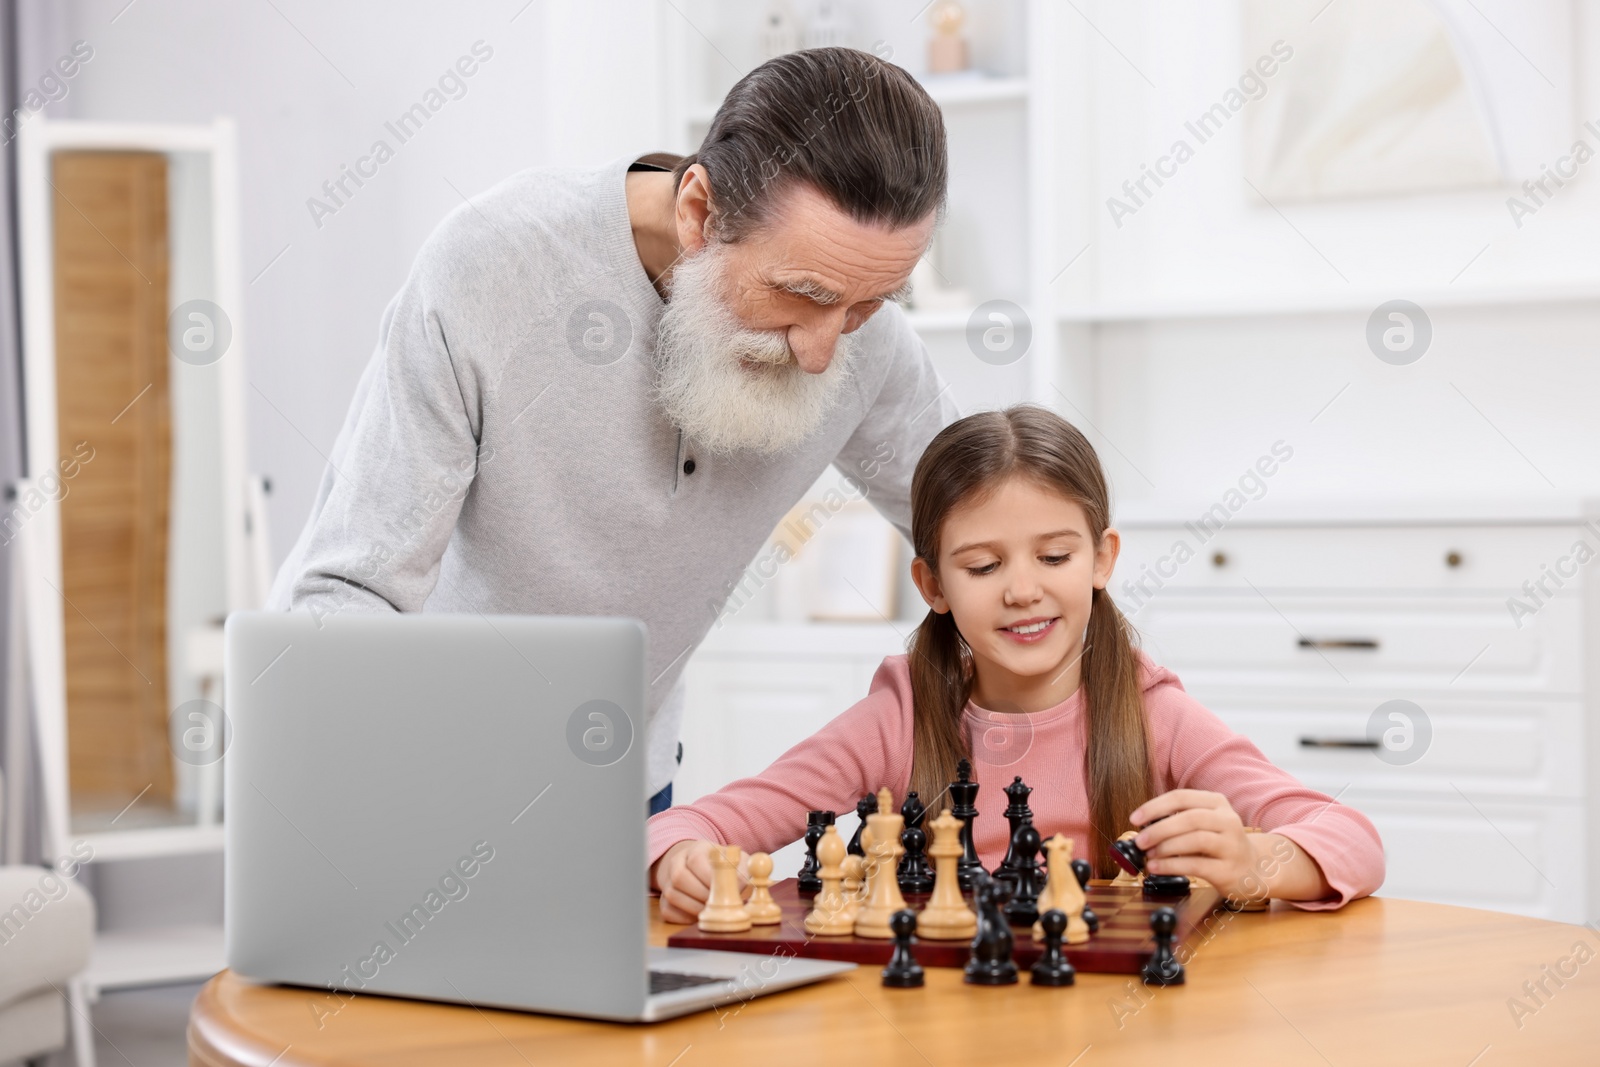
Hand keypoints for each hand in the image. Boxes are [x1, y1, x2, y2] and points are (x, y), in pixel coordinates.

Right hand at [650, 840, 748, 923]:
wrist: (700, 869)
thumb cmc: (721, 866)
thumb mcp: (735, 860)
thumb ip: (743, 867)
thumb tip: (746, 881)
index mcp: (696, 849)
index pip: (696, 860)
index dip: (709, 878)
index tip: (724, 889)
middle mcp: (677, 863)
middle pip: (679, 878)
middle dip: (702, 895)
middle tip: (718, 904)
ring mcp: (667, 882)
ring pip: (672, 895)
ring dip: (694, 908)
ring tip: (710, 911)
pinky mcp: (664, 900)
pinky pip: (668, 911)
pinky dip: (684, 918)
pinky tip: (699, 916)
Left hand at [1129, 790, 1260, 901]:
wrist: (1254, 869)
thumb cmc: (1220, 844)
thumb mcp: (1204, 824)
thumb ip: (1178, 821)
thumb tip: (1142, 827)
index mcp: (1217, 803)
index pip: (1181, 797)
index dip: (1154, 807)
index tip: (1135, 818)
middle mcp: (1227, 821)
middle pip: (1189, 818)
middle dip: (1158, 829)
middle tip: (1139, 840)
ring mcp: (1231, 845)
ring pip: (1195, 840)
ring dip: (1166, 847)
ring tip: (1149, 854)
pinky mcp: (1228, 869)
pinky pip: (1196, 865)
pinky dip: (1171, 866)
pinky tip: (1157, 867)